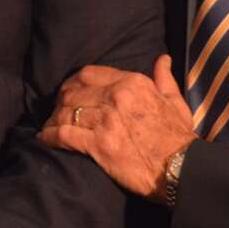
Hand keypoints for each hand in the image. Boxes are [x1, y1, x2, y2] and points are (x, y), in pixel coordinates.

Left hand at [37, 57, 197, 201]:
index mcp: (132, 83)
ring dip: (54, 119)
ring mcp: (106, 121)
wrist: (183, 168)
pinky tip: (45, 138)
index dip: (73, 82)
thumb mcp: (175, 102)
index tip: (68, 90)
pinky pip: (64, 135)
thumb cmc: (179, 136)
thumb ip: (164, 78)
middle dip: (61, 101)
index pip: (89, 74)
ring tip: (50, 125)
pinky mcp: (98, 145)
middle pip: (73, 92)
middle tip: (56, 110)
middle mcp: (116, 97)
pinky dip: (50, 136)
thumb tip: (162, 58)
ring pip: (67, 112)